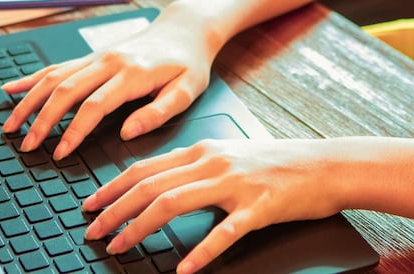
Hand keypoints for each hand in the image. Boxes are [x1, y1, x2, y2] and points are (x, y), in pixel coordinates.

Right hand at [0, 8, 215, 157]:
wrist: (184, 29)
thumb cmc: (188, 63)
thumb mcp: (187, 90)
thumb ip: (158, 112)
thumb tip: (128, 132)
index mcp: (132, 74)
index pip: (94, 105)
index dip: (74, 131)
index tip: (60, 153)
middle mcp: (109, 62)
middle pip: (65, 90)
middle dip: (42, 120)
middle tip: (27, 146)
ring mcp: (97, 57)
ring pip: (54, 77)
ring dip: (30, 101)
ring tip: (11, 125)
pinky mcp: (92, 56)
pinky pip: (57, 66)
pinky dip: (32, 78)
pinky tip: (11, 88)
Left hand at [81, 138, 340, 273]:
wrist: (324, 165)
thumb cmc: (276, 166)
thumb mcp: (228, 157)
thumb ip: (193, 169)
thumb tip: (155, 186)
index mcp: (202, 151)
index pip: (144, 168)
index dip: (111, 188)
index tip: (89, 206)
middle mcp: (212, 163)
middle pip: (150, 186)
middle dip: (114, 211)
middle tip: (92, 232)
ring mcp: (234, 184)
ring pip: (173, 203)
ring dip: (140, 227)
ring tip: (120, 248)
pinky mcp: (258, 207)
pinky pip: (224, 232)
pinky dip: (200, 251)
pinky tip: (185, 268)